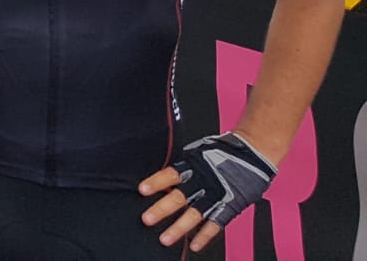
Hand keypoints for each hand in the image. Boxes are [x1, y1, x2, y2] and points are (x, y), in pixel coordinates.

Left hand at [138, 131, 276, 252]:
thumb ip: (183, 166)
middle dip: (162, 209)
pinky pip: (216, 223)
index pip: (171, 174)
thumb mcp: (199, 153)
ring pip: (195, 214)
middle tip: (147, 219)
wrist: (253, 152)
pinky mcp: (230, 206)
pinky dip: (205, 235)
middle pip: (179, 197)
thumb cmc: (223, 151)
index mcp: (194, 166)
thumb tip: (163, 178)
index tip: (142, 190)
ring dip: (179, 228)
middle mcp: (203, 182)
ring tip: (165, 239)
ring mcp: (217, 196)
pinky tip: (194, 245)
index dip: (157, 182)